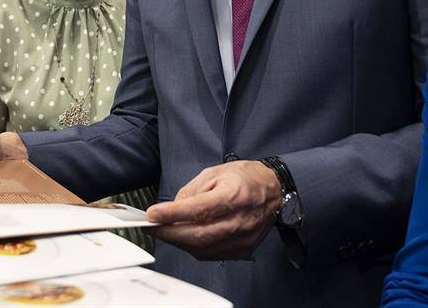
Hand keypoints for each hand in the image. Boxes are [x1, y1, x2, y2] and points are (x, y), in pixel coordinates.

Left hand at [146, 160, 281, 260]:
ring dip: (180, 242)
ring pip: (204, 249)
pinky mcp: (243, 249)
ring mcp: (243, 238)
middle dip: (170, 233)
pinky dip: (195, 248)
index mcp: (234, 195)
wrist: (274, 190)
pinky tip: (186, 237)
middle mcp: (240, 219)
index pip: (199, 209)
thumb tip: (172, 209)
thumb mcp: (214, 173)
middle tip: (153, 227)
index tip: (153, 214)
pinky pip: (212, 254)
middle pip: (199, 235)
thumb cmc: (245, 178)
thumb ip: (191, 192)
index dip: (172, 214)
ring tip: (167, 231)